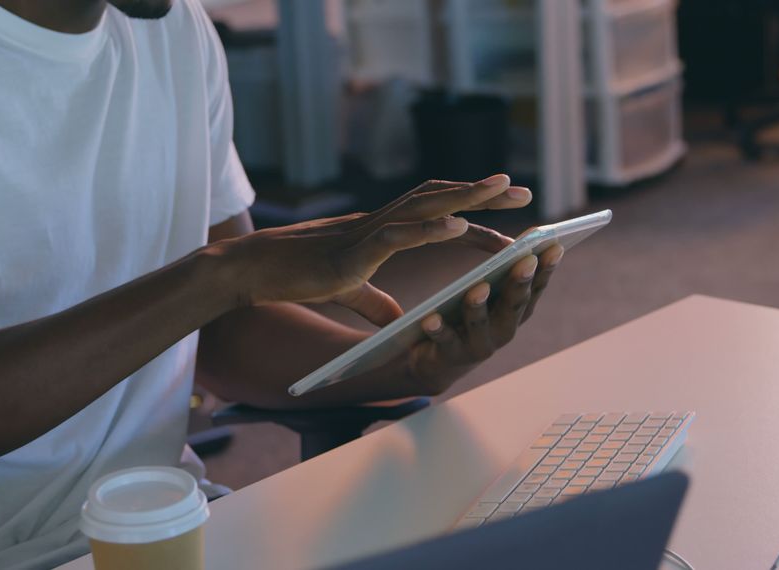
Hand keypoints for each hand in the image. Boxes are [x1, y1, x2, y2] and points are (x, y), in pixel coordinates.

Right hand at [213, 175, 530, 324]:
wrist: (252, 270)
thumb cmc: (294, 275)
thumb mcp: (344, 290)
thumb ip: (374, 301)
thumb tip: (396, 318)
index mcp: (381, 230)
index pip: (435, 212)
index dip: (471, 208)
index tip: (507, 209)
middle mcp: (380, 223)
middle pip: (440, 198)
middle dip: (484, 193)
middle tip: (525, 192)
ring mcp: (367, 233)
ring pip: (424, 206)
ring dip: (465, 197)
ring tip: (502, 189)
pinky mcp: (352, 251)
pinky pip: (398, 234)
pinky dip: (430, 229)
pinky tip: (459, 225)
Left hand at [405, 243, 563, 395]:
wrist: (434, 362)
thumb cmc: (464, 317)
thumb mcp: (484, 293)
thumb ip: (500, 272)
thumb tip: (518, 239)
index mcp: (514, 311)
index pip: (535, 288)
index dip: (546, 269)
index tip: (555, 246)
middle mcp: (502, 331)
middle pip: (513, 306)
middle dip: (520, 283)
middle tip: (526, 261)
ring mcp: (477, 346)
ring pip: (480, 324)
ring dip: (479, 306)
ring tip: (479, 287)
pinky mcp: (449, 356)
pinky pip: (444, 341)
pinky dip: (439, 330)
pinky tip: (431, 318)